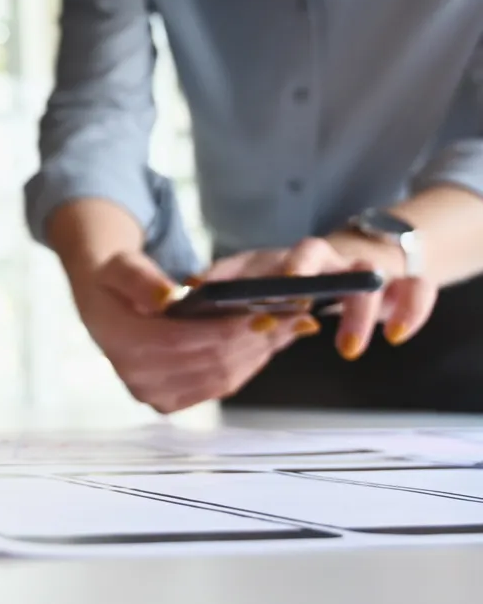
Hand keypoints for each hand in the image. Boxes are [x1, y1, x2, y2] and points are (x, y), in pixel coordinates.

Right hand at [72, 251, 314, 413]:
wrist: (103, 303)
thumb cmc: (113, 281)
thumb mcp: (120, 266)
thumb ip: (141, 279)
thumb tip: (168, 298)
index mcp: (121, 343)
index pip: (182, 341)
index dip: (226, 330)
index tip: (265, 312)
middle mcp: (137, 378)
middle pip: (210, 362)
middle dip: (254, 340)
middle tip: (293, 317)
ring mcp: (155, 395)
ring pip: (222, 378)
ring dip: (259, 352)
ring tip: (289, 327)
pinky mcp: (171, 402)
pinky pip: (220, 386)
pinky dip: (247, 364)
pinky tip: (267, 342)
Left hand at [206, 237, 437, 360]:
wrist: (366, 262)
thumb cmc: (303, 280)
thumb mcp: (260, 281)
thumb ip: (229, 287)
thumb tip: (187, 291)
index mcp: (283, 259)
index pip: (263, 260)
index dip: (250, 280)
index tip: (246, 305)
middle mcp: (325, 258)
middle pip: (314, 254)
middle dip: (304, 278)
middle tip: (297, 308)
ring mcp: (366, 268)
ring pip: (365, 275)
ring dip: (356, 309)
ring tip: (347, 349)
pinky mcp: (402, 284)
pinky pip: (416, 290)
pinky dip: (411, 310)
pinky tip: (395, 335)